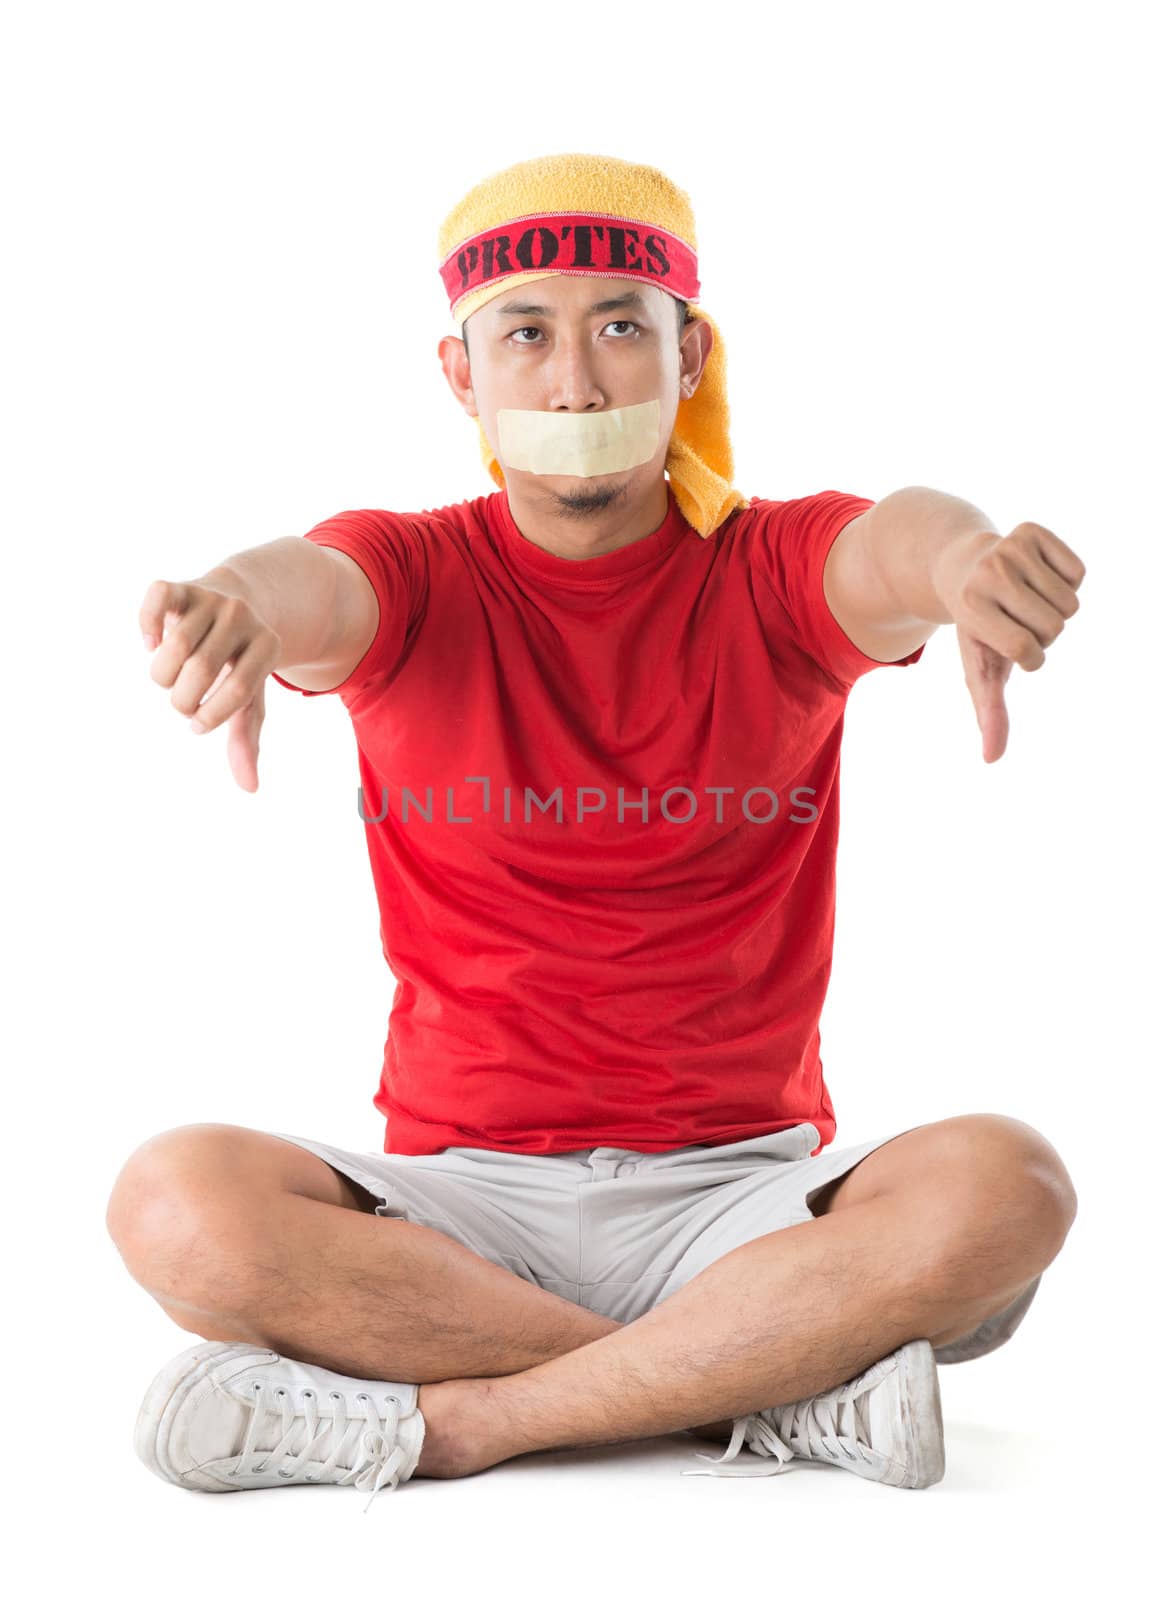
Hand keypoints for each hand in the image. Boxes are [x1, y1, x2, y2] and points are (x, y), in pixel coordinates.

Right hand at [140, 578, 282, 791]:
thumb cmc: (240, 664)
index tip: (198, 724)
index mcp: (269, 646)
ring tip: (169, 680)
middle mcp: (242, 617)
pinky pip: (156, 600)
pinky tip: (151, 643)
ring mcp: (212, 598)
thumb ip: (246, 738)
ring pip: (173, 645)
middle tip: (183, 702)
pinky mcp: (182, 587)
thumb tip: (250, 787)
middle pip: (199, 670)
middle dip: (182, 699)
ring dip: (161, 674)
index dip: (210, 716)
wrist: (239, 602)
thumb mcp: (250, 699)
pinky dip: (148, 627)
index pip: (238, 691)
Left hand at [937, 522, 1085, 763]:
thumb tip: (992, 759)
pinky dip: (1066, 579)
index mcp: (972, 609)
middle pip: (1054, 627)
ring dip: (1055, 608)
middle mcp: (989, 575)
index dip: (1028, 658)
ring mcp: (1010, 549)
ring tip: (1023, 598)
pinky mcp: (1031, 530)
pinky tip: (1035, 575)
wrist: (959, 567)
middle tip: (1014, 617)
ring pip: (1071, 602)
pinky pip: (1079, 571)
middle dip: (1043, 633)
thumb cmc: (976, 626)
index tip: (1007, 644)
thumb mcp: (978, 667)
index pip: (1028, 652)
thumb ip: (989, 712)